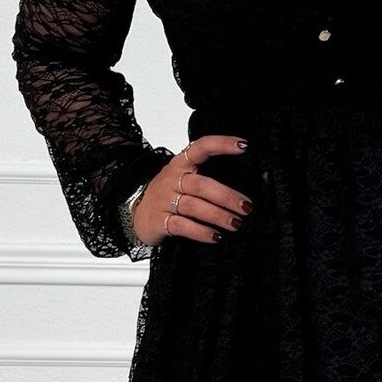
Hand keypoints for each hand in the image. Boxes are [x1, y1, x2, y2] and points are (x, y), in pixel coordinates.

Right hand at [133, 135, 254, 245]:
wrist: (135, 213)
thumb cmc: (166, 195)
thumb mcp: (181, 179)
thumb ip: (205, 179)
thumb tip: (239, 191)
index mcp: (180, 165)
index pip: (200, 148)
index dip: (221, 144)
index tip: (242, 147)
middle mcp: (172, 180)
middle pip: (202, 185)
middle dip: (227, 196)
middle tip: (246, 206)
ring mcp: (164, 201)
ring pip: (194, 206)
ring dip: (218, 215)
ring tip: (235, 223)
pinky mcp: (160, 221)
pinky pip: (183, 226)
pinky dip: (201, 232)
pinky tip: (215, 236)